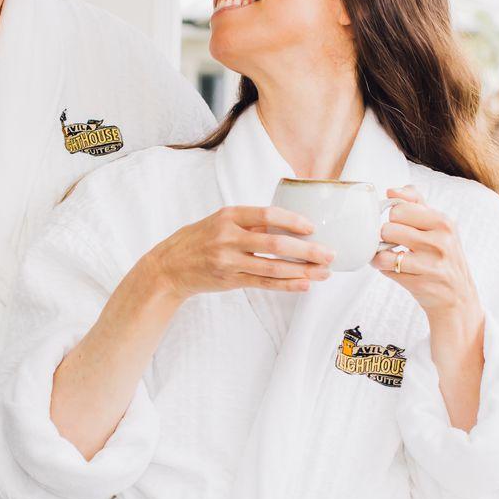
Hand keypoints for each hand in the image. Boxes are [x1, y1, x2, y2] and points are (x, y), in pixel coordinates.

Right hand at [142, 206, 332, 300]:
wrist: (168, 267)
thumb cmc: (199, 240)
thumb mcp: (219, 222)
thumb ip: (249, 222)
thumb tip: (288, 222)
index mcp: (228, 216)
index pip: (266, 214)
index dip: (292, 220)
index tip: (312, 226)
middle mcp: (228, 237)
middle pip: (275, 243)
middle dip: (306, 249)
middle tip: (329, 253)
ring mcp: (228, 261)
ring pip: (273, 267)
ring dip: (302, 270)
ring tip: (323, 273)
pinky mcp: (230, 280)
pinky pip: (263, 283)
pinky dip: (286, 285)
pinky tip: (304, 285)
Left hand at [373, 187, 477, 318]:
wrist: (458, 297)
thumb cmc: (443, 256)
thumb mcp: (439, 226)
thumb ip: (416, 203)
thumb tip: (392, 191)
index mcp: (443, 222)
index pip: (399, 208)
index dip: (395, 217)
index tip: (401, 225)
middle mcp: (440, 241)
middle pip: (388, 227)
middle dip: (387, 236)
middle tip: (396, 243)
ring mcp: (430, 264)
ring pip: (383, 249)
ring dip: (381, 253)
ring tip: (390, 255)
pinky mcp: (419, 282)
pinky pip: (386, 268)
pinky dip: (383, 267)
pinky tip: (392, 268)